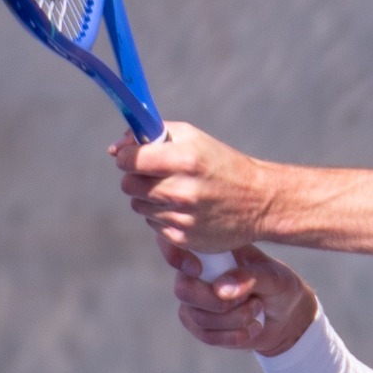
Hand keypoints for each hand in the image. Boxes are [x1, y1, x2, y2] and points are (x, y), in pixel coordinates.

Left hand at [113, 122, 274, 253]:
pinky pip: (154, 225)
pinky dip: (164, 217)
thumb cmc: (222, 164)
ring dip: (150, 199)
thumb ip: (151, 135)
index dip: (126, 157)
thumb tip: (113, 150)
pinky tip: (186, 210)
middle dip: (137, 178)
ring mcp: (183, 217)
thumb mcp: (193, 138)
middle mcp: (183, 190)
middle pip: (129, 185)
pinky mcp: (184, 238)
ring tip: (177, 193)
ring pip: (139, 206)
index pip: (130, 159)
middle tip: (157, 176)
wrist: (259, 201)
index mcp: (185, 160)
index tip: (133, 157)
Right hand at [157, 236, 319, 356]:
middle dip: (217, 301)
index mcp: (211, 250)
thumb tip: (220, 290)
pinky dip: (235, 335)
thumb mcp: (275, 277)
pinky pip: (207, 336)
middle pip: (183, 290)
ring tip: (257, 308)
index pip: (176, 246)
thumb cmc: (280, 287)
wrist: (288, 318)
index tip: (197, 269)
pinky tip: (253, 327)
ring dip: (236, 319)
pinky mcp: (200, 326)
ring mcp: (195, 302)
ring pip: (199, 318)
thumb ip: (251, 277)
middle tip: (248, 299)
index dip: (176, 256)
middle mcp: (196, 274)